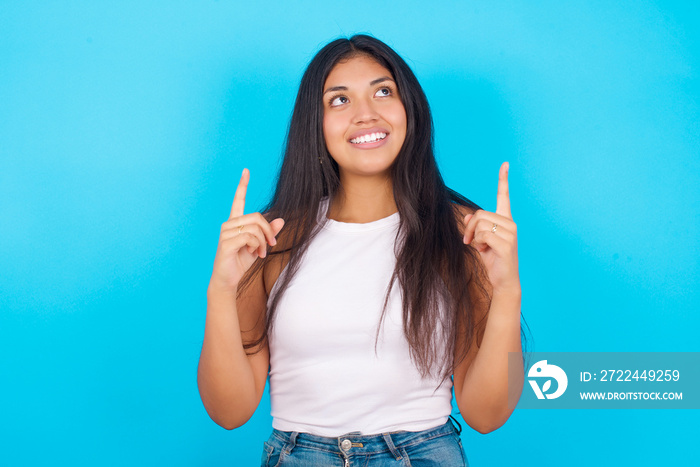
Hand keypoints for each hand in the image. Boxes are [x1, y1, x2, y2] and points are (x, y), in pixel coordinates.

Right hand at [209, 169, 284, 292]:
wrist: (227, 279)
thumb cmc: (240, 261)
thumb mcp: (259, 245)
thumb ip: (269, 232)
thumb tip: (281, 219)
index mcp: (235, 222)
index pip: (238, 200)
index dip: (242, 185)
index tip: (246, 171)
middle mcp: (228, 224)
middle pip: (257, 216)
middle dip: (268, 231)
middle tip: (271, 245)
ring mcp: (225, 232)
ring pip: (255, 228)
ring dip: (263, 242)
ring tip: (261, 253)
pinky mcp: (226, 243)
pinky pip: (250, 237)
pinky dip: (257, 246)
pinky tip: (254, 254)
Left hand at [462, 162, 519, 295]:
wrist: (504, 280)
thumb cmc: (493, 259)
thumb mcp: (480, 240)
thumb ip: (475, 226)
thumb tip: (467, 216)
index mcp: (505, 220)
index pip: (504, 197)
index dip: (503, 180)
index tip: (505, 164)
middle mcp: (510, 224)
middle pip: (480, 214)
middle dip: (469, 227)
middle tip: (469, 241)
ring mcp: (510, 233)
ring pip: (480, 224)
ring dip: (473, 237)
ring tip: (481, 247)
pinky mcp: (507, 244)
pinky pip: (483, 235)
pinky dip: (478, 244)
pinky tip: (485, 251)